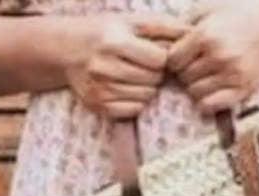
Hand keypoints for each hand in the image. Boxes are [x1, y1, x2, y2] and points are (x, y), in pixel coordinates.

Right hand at [66, 14, 188, 118]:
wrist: (66, 49)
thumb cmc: (106, 32)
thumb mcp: (132, 21)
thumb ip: (164, 26)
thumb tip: (193, 33)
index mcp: (114, 42)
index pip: (158, 60)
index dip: (162, 58)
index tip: (154, 53)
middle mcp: (104, 67)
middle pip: (153, 80)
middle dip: (155, 73)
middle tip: (144, 65)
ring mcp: (99, 89)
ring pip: (145, 97)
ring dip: (147, 88)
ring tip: (135, 75)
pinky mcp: (97, 105)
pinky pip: (133, 110)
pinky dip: (136, 101)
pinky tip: (127, 88)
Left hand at [166, 0, 258, 114]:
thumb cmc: (243, 11)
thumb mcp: (212, 6)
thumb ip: (186, 21)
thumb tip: (157, 39)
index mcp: (207, 34)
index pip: (173, 60)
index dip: (174, 60)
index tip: (183, 56)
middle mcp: (219, 56)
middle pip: (183, 77)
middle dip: (185, 73)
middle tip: (196, 66)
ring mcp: (233, 74)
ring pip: (195, 93)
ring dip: (196, 87)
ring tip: (206, 75)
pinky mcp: (244, 88)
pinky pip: (211, 105)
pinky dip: (206, 102)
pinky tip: (211, 91)